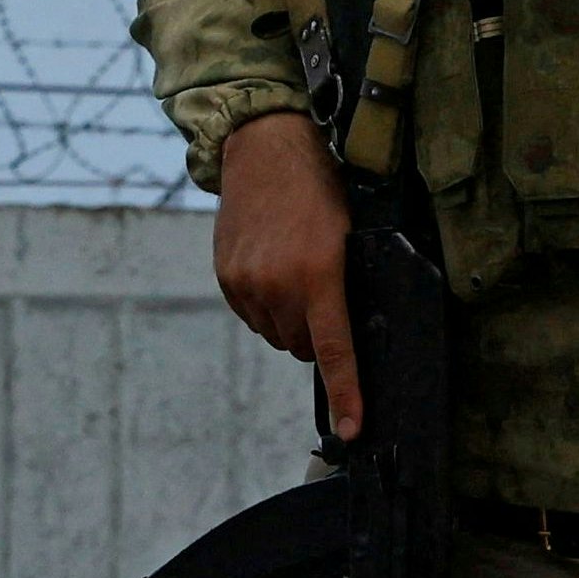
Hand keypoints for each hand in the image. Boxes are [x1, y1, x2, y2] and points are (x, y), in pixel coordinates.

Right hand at [213, 110, 361, 436]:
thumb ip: (346, 286)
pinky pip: (252, 316)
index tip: (352, 430)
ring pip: (277, 334)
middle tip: (323, 293)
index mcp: (319, 276)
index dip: (346, 396)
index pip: (335, 351)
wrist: (266, 148)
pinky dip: (265, 305)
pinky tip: (271, 269)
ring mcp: (248, 283)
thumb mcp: (349, 235)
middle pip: (304, 346)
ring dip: (289, 319)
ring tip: (294, 272)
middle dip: (317, 332)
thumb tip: (348, 336)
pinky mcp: (226, 277)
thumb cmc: (320, 189)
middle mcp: (279, 285)